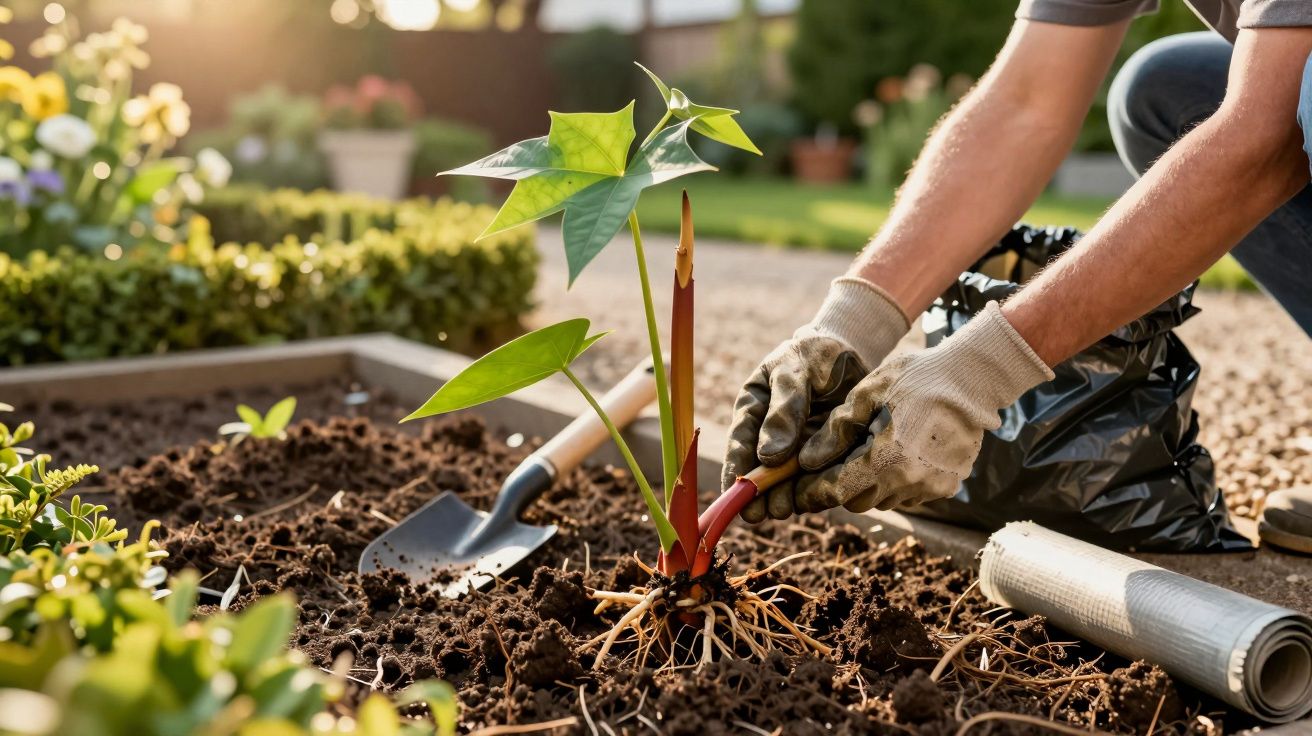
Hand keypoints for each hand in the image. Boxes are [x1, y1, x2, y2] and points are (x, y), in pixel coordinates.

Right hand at [722, 278, 909, 522]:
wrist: (853, 352)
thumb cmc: (816, 355)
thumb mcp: (795, 372)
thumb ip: (783, 410)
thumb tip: (767, 457)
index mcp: (753, 409)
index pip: (740, 443)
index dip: (735, 470)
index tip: (732, 495)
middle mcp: (769, 434)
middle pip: (759, 469)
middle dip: (757, 493)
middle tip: (757, 513)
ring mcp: (796, 449)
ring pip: (786, 480)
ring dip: (783, 497)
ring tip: (783, 509)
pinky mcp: (822, 457)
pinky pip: (815, 479)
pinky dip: (814, 491)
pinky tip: (814, 500)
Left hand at [788, 301, 1053, 514]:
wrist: (974, 377)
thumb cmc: (917, 376)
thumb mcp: (867, 393)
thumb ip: (835, 430)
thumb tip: (807, 460)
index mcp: (889, 459)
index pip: (839, 489)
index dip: (814, 491)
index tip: (796, 488)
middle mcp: (912, 482)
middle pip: (859, 500)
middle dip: (839, 487)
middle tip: (826, 467)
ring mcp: (933, 487)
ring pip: (884, 499)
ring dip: (868, 484)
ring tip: (862, 454)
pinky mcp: (948, 486)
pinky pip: (909, 493)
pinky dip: (894, 480)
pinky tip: (892, 453)